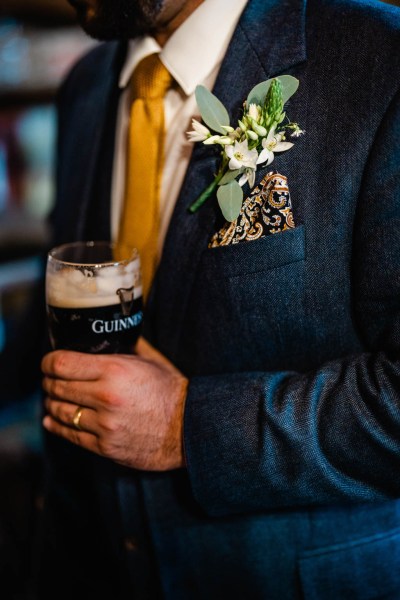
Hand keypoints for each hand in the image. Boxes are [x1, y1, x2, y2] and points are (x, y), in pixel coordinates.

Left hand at [41, 338, 187, 470]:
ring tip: (53, 399)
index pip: (62, 364)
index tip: (48, 362)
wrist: (188, 428)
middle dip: (49, 382)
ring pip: (60, 412)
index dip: (48, 362)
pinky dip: (57, 425)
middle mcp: (105, 397)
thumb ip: (126, 345)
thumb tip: (108, 333)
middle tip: (49, 379)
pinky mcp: (105, 447)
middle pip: (57, 387)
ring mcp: (104, 425)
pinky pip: (70, 435)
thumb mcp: (150, 360)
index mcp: (114, 370)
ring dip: (51, 403)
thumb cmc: (170, 390)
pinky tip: (52, 420)